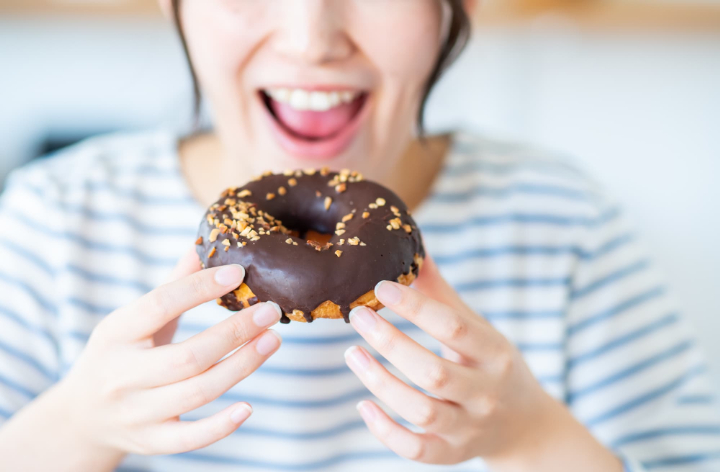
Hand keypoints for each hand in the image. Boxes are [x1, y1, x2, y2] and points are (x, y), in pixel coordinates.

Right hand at [55, 248, 282, 456]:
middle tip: (270, 311)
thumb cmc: (119, 355)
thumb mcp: (132, 319)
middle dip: (235, 332)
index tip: (238, 273)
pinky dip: (220, 426)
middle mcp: (122, 375)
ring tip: (273, 341)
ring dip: (241, 367)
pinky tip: (248, 407)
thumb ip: (170, 287)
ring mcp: (136, 412)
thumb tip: (202, 248)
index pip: (160, 305)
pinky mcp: (151, 441)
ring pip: (197, 392)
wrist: (82, 417)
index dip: (200, 287)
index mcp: (115, 333)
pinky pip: (190, 439)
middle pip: (188, 356)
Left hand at [345, 257, 621, 470]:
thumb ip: (441, 296)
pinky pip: (416, 450)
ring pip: (421, 411)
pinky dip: (385, 430)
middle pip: (433, 371)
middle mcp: (485, 393)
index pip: (453, 327)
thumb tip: (413, 250)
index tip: (381, 287)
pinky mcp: (452, 453)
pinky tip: (363, 405)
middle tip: (357, 315)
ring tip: (352, 353)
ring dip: (380, 382)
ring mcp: (469, 427)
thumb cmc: (491, 364)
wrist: (523, 424)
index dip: (415, 306)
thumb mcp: (477, 329)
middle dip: (389, 342)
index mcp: (494, 353)